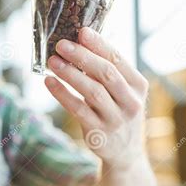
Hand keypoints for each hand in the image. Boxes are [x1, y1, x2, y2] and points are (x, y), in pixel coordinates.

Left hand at [44, 27, 148, 167]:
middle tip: (61, 44)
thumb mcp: (122, 92)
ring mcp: (115, 119)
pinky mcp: (99, 133)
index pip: (118, 60)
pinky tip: (48, 82)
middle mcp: (130, 102)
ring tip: (52, 61)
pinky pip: (78, 110)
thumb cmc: (118, 112)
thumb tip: (79, 43)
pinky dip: (62, 94)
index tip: (81, 31)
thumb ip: (107, 71)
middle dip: (82, 56)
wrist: (125, 153)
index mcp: (137, 85)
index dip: (99, 44)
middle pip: (106, 74)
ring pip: (91, 91)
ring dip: (70, 74)